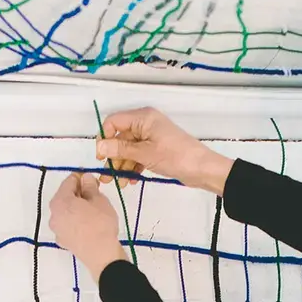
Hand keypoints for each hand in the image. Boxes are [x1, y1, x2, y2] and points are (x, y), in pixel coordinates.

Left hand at [48, 173, 128, 279]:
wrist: (101, 255)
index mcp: (60, 201)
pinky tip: (88, 225)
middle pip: (65, 197)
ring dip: (76, 208)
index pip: (69, 181)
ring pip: (65, 212)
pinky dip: (75, 221)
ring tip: (92, 210)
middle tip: (94, 195)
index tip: (93, 180)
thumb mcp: (99, 200)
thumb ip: (90, 186)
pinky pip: (68, 225)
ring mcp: (56, 229)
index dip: (81, 178)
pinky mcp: (62, 241)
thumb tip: (85, 178)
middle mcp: (53, 214)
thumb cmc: (100, 224)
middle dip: (78, 193)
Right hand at [96, 107, 233, 194]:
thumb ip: (121, 149)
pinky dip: (133, 167)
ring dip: (122, 166)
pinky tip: (131, 181)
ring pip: (128, 149)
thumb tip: (100, 146)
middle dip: (113, 157)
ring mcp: (151, 137)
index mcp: (142, 118)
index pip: (114, 122)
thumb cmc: (175, 157)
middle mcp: (145, 124)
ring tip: (120, 184)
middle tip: (108, 177)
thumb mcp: (145, 153)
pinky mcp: (156, 149)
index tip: (101, 157)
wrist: (202, 169)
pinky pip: (138, 156)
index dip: (104, 138)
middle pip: (120, 138)